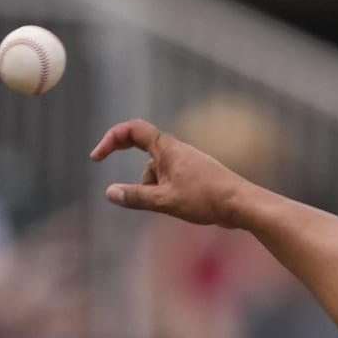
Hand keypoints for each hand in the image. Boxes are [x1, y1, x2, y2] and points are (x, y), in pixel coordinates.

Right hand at [89, 118, 243, 226]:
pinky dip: (166, 193)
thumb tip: (110, 193)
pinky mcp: (194, 176)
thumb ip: (136, 197)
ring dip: (154, 189)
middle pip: (143, 153)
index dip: (111, 139)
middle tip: (130, 195)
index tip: (96, 157)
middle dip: (137, 177)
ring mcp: (186, 162)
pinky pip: (170, 181)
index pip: (132, 130)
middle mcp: (176, 151)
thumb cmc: (206, 198)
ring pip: (157, 173)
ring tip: (173, 205)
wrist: (241, 204)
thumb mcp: (165, 200)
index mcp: (167, 148)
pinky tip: (181, 207)